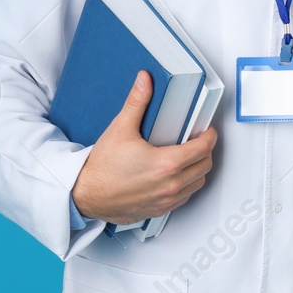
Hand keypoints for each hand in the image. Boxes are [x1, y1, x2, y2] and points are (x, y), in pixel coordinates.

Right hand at [71, 70, 217, 225]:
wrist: (83, 195)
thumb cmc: (100, 168)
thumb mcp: (120, 129)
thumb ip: (137, 102)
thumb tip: (145, 81)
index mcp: (166, 164)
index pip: (204, 148)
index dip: (209, 136)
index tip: (207, 130)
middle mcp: (169, 185)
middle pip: (205, 166)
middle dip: (205, 151)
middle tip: (197, 141)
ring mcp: (165, 201)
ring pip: (197, 184)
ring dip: (197, 170)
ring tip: (188, 157)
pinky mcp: (159, 210)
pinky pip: (184, 198)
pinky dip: (186, 186)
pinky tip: (176, 176)